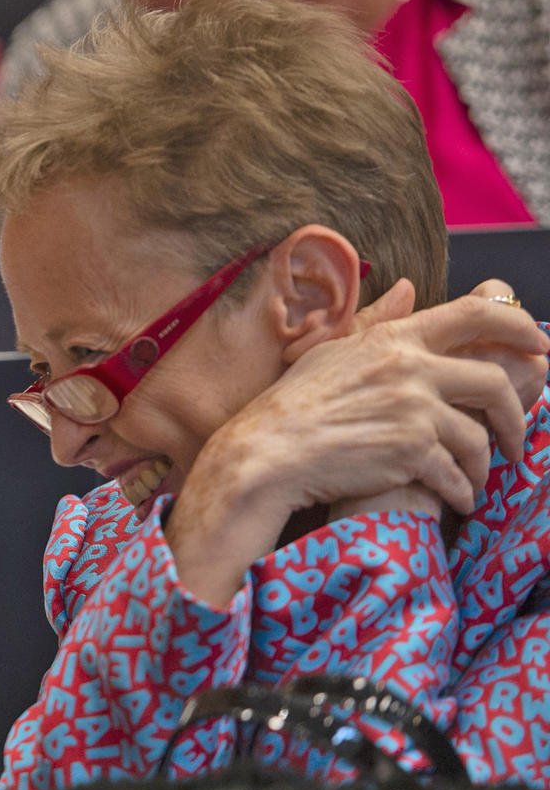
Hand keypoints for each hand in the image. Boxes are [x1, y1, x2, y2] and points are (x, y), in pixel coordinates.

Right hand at [212, 279, 547, 519]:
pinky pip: (457, 475)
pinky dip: (463, 491)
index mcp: (394, 338)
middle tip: (517, 437)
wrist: (268, 453)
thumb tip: (408, 290)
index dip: (519, 326)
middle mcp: (410, 369)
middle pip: (494, 383)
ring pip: (479, 437)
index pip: (476, 315)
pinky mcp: (411, 453)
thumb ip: (377, 321)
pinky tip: (458, 499)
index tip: (539, 345)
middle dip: (516, 416)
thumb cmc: (293, 404)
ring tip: (477, 477)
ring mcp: (413, 411)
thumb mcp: (333, 350)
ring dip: (485, 464)